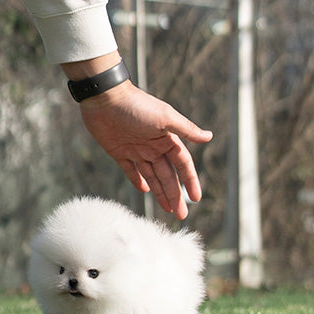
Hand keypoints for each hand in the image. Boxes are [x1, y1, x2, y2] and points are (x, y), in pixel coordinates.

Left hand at [77, 81, 212, 219]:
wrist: (104, 98)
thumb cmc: (136, 105)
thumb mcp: (165, 117)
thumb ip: (186, 129)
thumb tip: (209, 137)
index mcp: (166, 139)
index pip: (182, 164)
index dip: (190, 181)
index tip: (196, 198)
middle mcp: (153, 146)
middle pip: (167, 175)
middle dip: (175, 195)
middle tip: (181, 215)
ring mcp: (136, 150)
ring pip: (151, 176)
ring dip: (160, 192)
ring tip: (168, 210)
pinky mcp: (118, 152)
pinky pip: (130, 170)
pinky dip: (137, 180)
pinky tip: (145, 191)